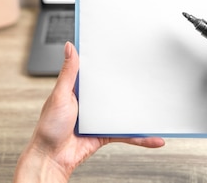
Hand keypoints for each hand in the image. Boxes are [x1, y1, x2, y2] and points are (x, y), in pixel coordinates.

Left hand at [14, 42, 164, 182]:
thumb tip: (69, 47)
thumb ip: (68, 72)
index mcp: (78, 89)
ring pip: (124, 112)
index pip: (96, 71)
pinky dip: (140, 137)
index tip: (124, 51)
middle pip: (114, 90)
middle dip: (130, 84)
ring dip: (140, 112)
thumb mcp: (59, 95)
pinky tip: (153, 137)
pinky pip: (126, 133)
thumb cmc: (49, 128)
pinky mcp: (106, 133)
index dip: (108, 61)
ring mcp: (99, 118)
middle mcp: (90, 103)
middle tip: (148, 74)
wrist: (52, 158)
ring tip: (157, 105)